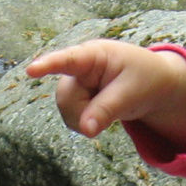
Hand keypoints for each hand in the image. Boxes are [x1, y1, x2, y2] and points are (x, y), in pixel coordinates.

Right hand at [23, 39, 185, 148]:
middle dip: (86, 112)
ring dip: (87, 119)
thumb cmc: (145, 79)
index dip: (48, 64)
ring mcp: (75, 83)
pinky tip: (101, 113)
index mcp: (94, 55)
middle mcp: (78, 67)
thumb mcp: (131, 93)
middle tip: (113, 109)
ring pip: (67, 111)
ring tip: (111, 107)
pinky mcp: (75, 98)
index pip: (69, 60)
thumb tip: (85, 130)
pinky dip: (87, 123)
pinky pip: (72, 119)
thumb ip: (106, 110)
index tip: (31, 70)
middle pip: (66, 98)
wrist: (154, 84)